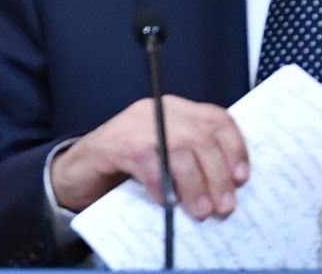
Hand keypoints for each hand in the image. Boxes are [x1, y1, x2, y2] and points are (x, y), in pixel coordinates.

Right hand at [49, 96, 247, 216]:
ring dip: (195, 185)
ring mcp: (135, 124)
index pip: (216, 119)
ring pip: (180, 149)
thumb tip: (230, 185)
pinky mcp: (117, 143)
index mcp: (175, 109)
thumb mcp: (167, 155)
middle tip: (224, 206)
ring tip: (201, 211)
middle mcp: (157, 110)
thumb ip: (193, 158)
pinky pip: (149, 164)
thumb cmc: (129, 165)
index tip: (242, 179)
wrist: (79, 170)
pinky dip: (162, 187)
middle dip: (218, 175)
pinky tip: (165, 202)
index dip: (235, 148)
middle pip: (201, 137)